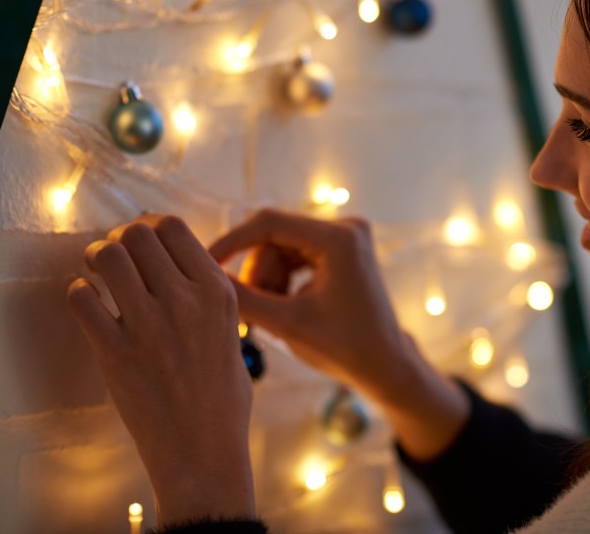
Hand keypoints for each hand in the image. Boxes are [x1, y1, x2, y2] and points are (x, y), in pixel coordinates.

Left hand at [66, 215, 254, 525]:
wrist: (202, 449)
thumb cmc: (221, 397)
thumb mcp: (231, 332)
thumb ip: (206, 297)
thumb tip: (176, 267)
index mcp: (217, 292)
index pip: (173, 228)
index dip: (149, 226)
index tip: (140, 239)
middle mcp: (185, 301)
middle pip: (138, 234)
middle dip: (120, 238)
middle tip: (115, 255)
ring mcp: (149, 325)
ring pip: (109, 256)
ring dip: (96, 257)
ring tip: (96, 271)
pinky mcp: (116, 352)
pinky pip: (82, 300)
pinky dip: (79, 293)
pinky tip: (88, 304)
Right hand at [209, 209, 469, 459]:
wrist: (385, 365)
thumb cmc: (343, 349)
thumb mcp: (286, 324)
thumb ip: (244, 297)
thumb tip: (205, 274)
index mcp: (339, 238)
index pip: (269, 223)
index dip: (232, 242)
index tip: (206, 263)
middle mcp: (346, 228)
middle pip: (274, 236)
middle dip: (258, 273)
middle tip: (252, 311)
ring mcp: (346, 237)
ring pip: (281, 247)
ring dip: (269, 279)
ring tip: (273, 314)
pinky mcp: (342, 249)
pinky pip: (295, 254)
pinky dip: (283, 279)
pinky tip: (286, 307)